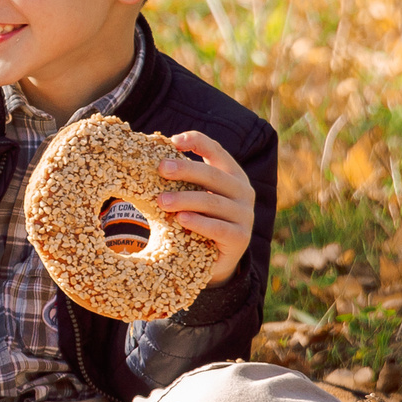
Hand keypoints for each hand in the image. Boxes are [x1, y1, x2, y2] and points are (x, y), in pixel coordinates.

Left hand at [156, 131, 255, 287]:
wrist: (217, 260)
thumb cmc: (201, 220)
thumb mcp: (196, 195)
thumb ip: (185, 178)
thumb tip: (156, 159)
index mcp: (232, 175)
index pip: (217, 151)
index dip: (198, 142)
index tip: (174, 141)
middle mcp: (243, 192)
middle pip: (213, 175)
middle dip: (185, 170)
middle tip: (161, 169)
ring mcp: (245, 215)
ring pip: (213, 202)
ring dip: (185, 199)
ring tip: (162, 201)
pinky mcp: (241, 238)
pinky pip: (219, 228)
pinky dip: (199, 223)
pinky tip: (181, 219)